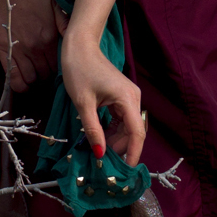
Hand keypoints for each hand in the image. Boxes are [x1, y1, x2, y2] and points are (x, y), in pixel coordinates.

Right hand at [0, 0, 61, 94]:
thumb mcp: (55, 3)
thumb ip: (65, 23)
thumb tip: (76, 36)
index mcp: (52, 37)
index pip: (61, 64)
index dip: (60, 67)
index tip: (58, 65)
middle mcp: (37, 48)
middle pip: (47, 74)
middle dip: (47, 74)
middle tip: (45, 68)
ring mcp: (19, 50)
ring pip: (31, 79)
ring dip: (34, 78)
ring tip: (33, 71)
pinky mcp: (3, 50)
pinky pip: (13, 78)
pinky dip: (19, 84)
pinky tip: (22, 81)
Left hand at [58, 25, 145, 164]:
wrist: (79, 45)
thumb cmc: (80, 70)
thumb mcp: (83, 103)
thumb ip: (93, 130)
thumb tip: (100, 153)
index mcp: (128, 99)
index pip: (137, 133)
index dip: (133, 153)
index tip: (125, 171)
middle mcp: (134, 98)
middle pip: (133, 131)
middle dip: (121, 148)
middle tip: (105, 164)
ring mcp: (128, 97)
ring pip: (127, 126)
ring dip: (116, 140)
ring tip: (100, 152)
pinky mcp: (121, 96)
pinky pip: (122, 119)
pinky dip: (113, 130)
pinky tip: (101, 138)